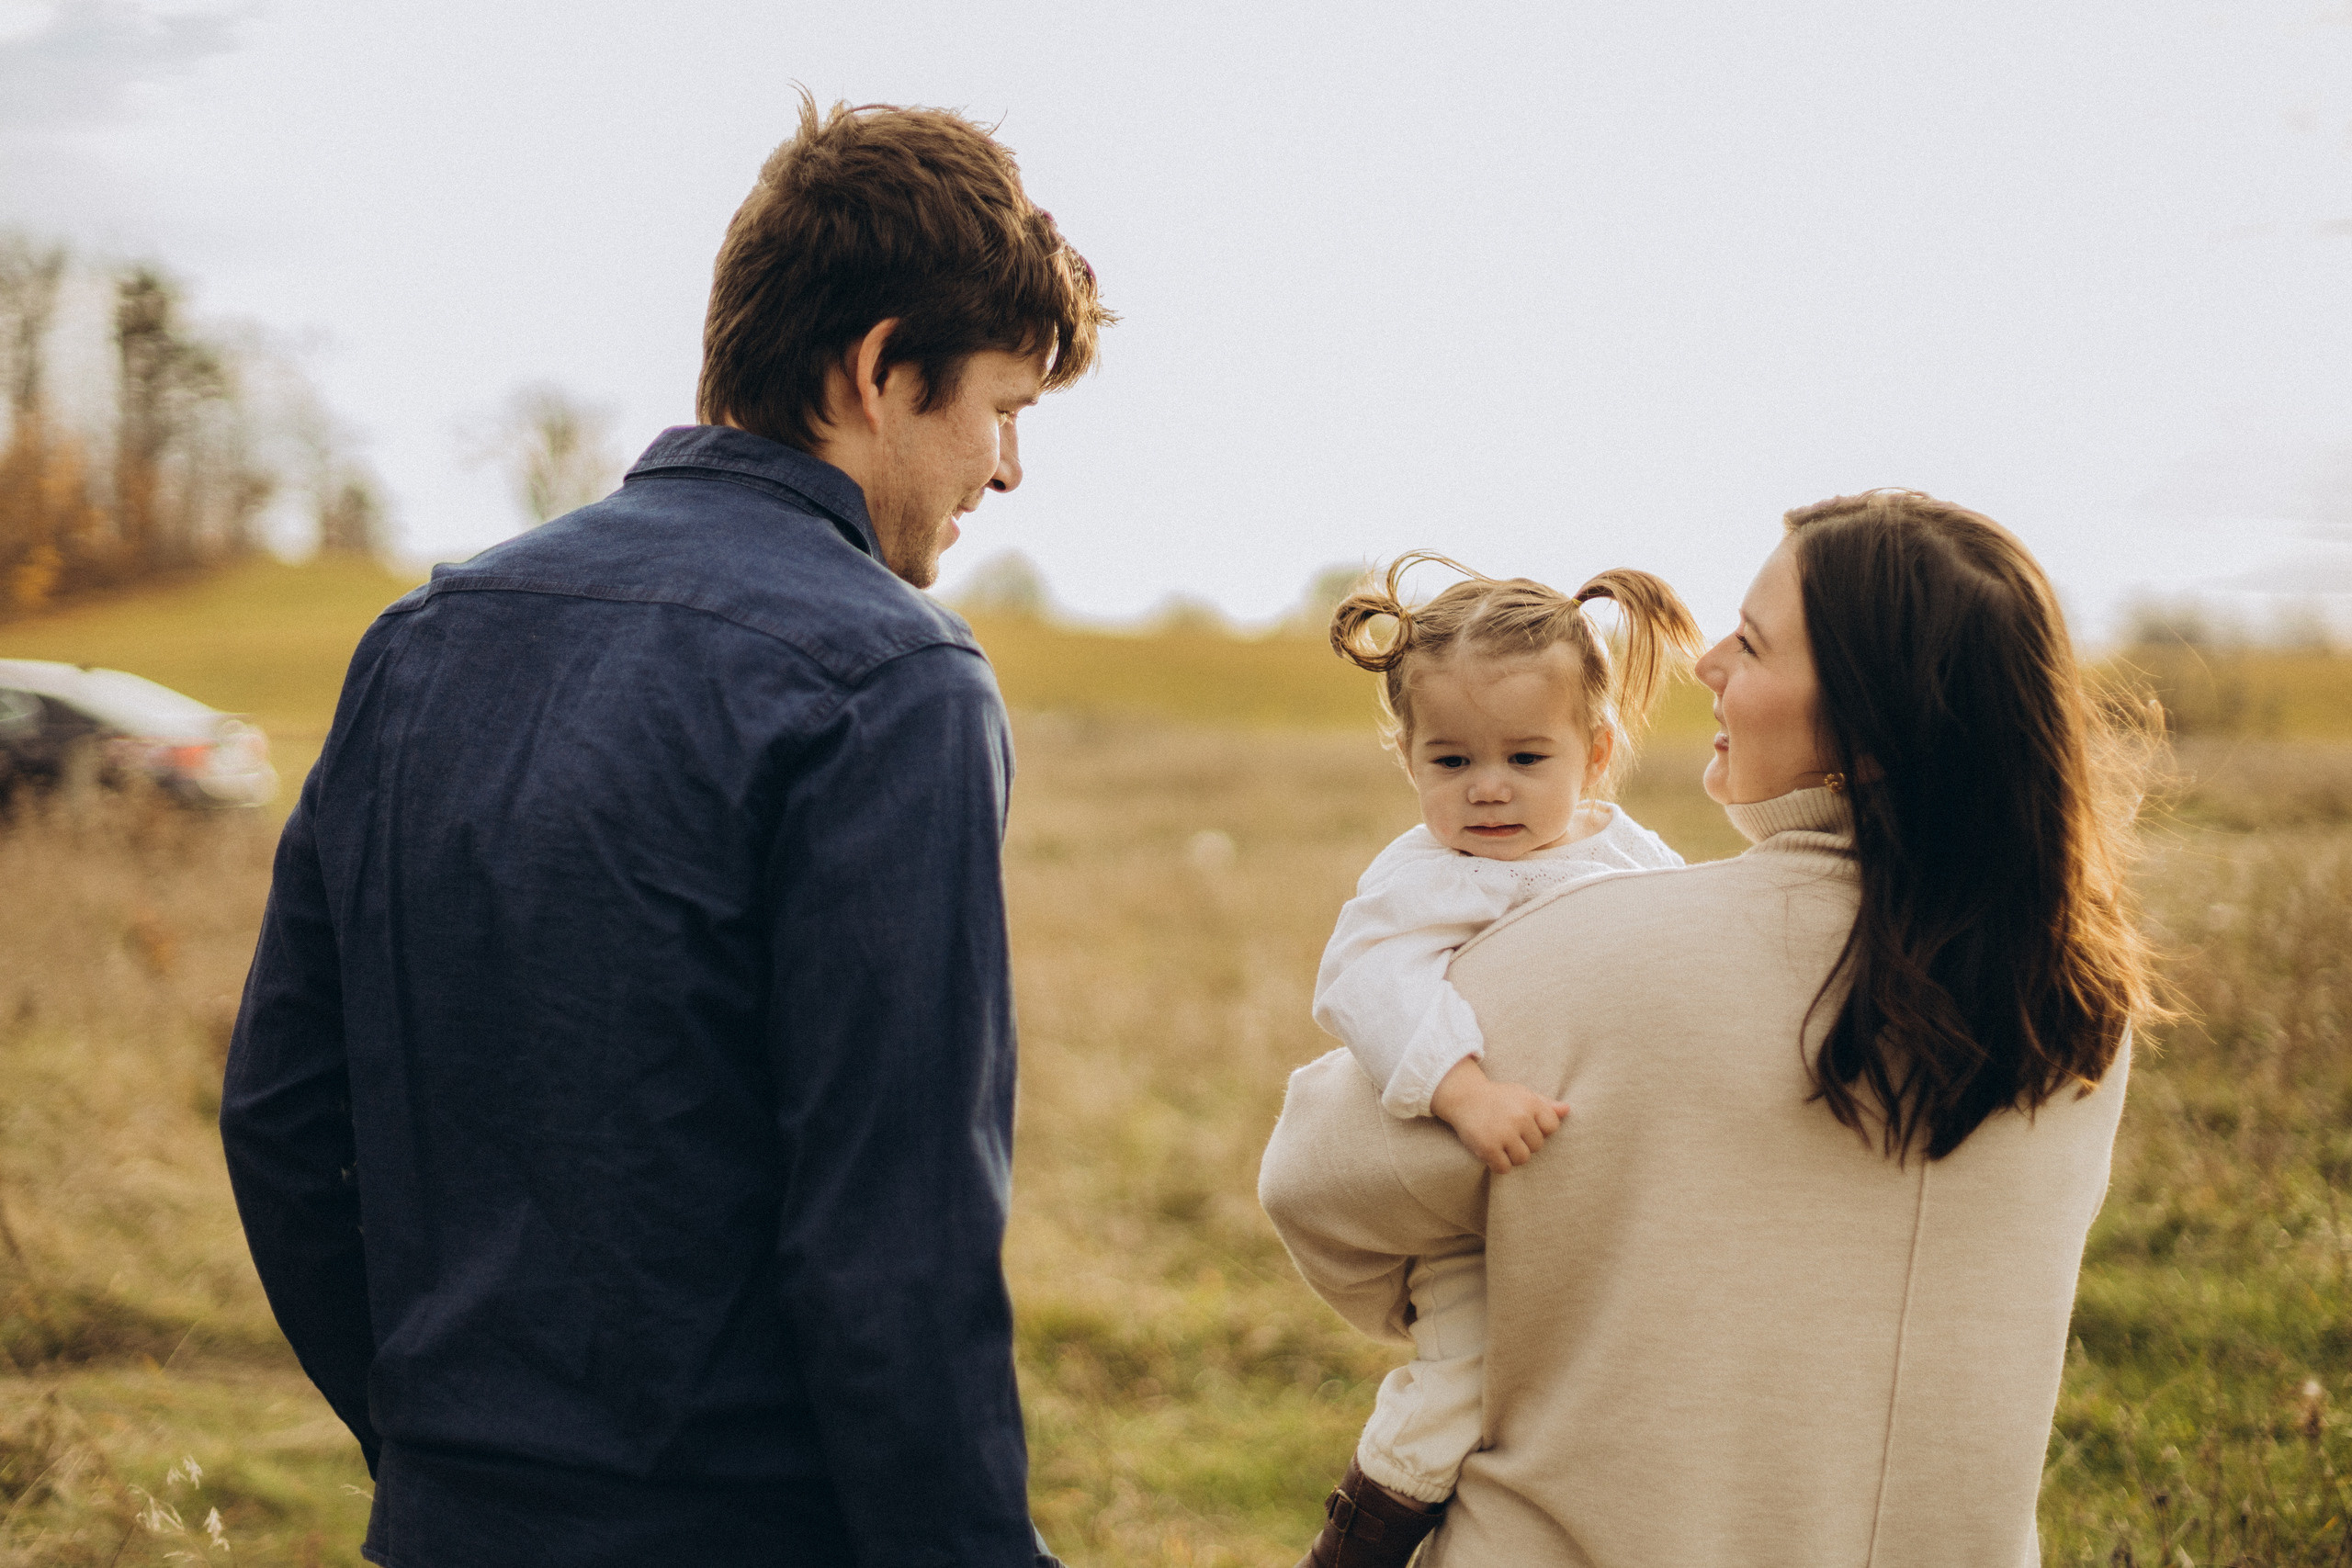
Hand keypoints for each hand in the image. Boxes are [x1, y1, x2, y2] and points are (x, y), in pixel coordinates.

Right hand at [1428, 1058, 1571, 1174]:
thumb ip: (1545, 1104)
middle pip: (1538, 1146)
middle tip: (1508, 1132)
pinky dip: (1498, 1164)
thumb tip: (1567, 1110)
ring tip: (1501, 1142)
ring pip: (1523, 1158)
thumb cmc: (1497, 1097)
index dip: (1539, 1129)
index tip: (1525, 1125)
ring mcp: (1504, 1133)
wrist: (1463, 1096)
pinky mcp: (1488, 1147)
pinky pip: (1504, 1168)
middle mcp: (1519, 1117)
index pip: (1552, 1127)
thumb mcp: (1522, 1094)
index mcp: (1531, 1103)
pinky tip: (1492, 1152)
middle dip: (1524, 1142)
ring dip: (1512, 1155)